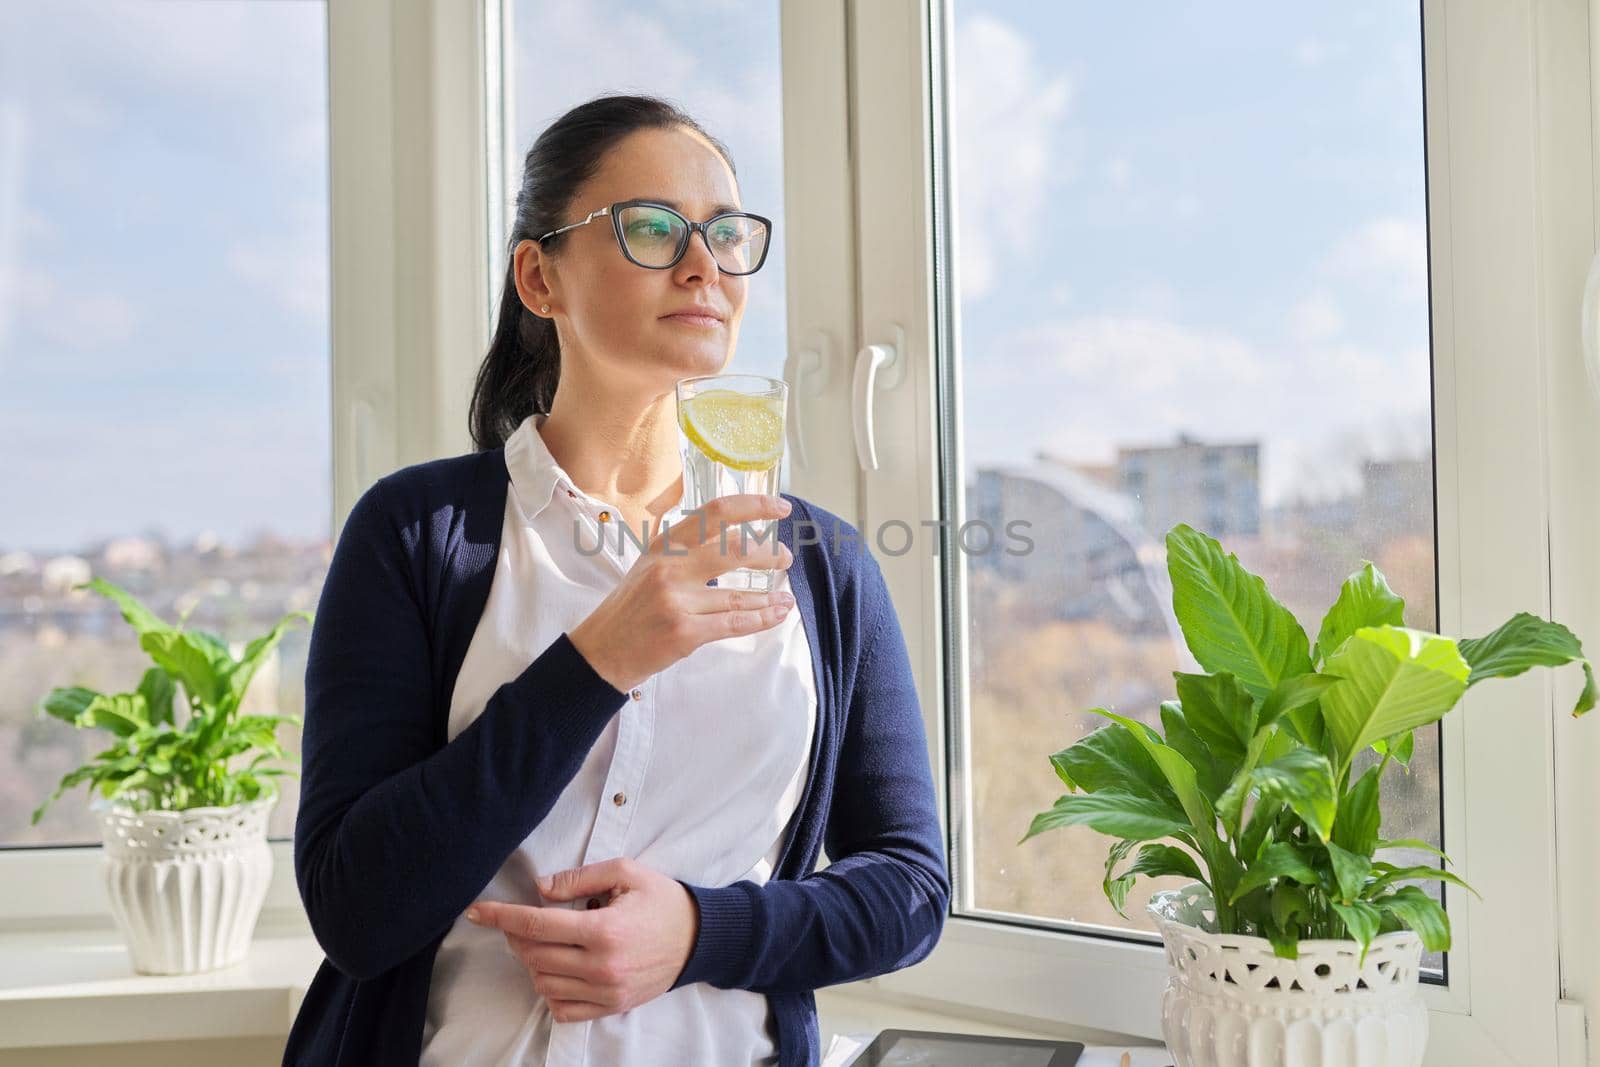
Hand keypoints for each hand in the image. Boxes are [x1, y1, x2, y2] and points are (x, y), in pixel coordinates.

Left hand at [465, 857, 699, 1023]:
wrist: (699, 938)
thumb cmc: (662, 901)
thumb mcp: (627, 872)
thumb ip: (581, 878)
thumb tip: (541, 888)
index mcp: (604, 930)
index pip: (537, 925)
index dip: (501, 916)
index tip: (477, 911)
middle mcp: (602, 966)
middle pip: (534, 956)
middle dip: (516, 936)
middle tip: (520, 920)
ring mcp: (606, 991)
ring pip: (544, 983)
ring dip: (533, 962)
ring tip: (545, 942)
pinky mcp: (611, 1006)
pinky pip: (563, 1009)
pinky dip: (550, 991)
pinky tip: (558, 970)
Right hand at [568, 493, 795, 692]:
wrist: (600, 652)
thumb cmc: (630, 609)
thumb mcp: (650, 566)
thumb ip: (685, 550)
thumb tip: (733, 538)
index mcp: (664, 545)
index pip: (716, 513)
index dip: (754, 506)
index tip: (780, 508)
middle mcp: (670, 567)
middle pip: (735, 549)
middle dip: (768, 554)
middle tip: (784, 558)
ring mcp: (676, 600)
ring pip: (739, 595)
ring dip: (770, 596)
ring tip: (785, 597)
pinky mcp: (684, 632)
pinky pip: (734, 623)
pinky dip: (762, 618)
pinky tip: (777, 614)